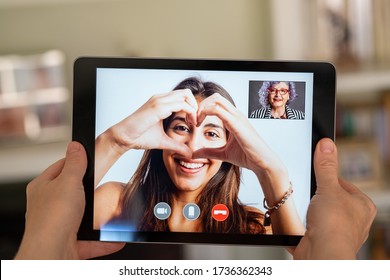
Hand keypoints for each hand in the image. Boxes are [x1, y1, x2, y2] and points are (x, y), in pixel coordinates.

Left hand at [15, 142, 123, 258]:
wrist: (51, 255)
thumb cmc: (52, 220)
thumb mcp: (68, 182)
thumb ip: (75, 163)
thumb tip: (76, 145)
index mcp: (44, 188)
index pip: (61, 167)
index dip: (76, 161)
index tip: (91, 157)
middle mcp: (49, 207)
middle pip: (73, 192)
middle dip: (91, 191)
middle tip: (104, 184)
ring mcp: (60, 226)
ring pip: (83, 218)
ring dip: (99, 218)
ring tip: (113, 211)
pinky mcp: (71, 243)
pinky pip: (92, 241)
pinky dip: (105, 240)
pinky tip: (117, 238)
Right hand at [109, 89, 197, 156]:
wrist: (124, 137)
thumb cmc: (140, 137)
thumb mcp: (164, 141)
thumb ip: (177, 145)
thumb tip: (189, 153)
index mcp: (161, 102)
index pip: (183, 97)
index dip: (192, 108)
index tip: (194, 123)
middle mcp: (161, 98)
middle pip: (186, 92)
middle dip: (196, 106)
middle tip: (196, 121)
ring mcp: (159, 100)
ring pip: (186, 95)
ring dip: (194, 109)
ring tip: (193, 123)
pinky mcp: (158, 107)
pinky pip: (181, 104)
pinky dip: (190, 112)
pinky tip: (189, 124)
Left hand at [193, 93, 283, 174]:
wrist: (262, 163)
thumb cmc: (247, 157)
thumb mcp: (222, 154)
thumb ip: (208, 152)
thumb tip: (193, 154)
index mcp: (233, 118)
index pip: (216, 103)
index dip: (202, 109)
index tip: (194, 123)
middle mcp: (236, 114)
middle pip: (215, 97)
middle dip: (200, 105)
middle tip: (193, 120)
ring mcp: (237, 117)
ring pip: (216, 100)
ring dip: (201, 108)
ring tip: (195, 122)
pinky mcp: (236, 124)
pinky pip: (218, 110)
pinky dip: (205, 112)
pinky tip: (199, 125)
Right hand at [293, 138, 376, 258]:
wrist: (322, 254)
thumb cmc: (334, 226)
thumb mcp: (328, 187)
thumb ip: (326, 166)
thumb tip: (327, 144)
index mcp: (363, 205)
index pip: (343, 183)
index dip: (327, 178)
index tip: (317, 177)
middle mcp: (355, 220)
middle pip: (331, 198)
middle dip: (318, 197)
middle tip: (311, 196)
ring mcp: (339, 232)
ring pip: (322, 214)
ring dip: (311, 212)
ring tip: (308, 213)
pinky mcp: (325, 241)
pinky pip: (313, 227)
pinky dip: (306, 225)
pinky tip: (303, 224)